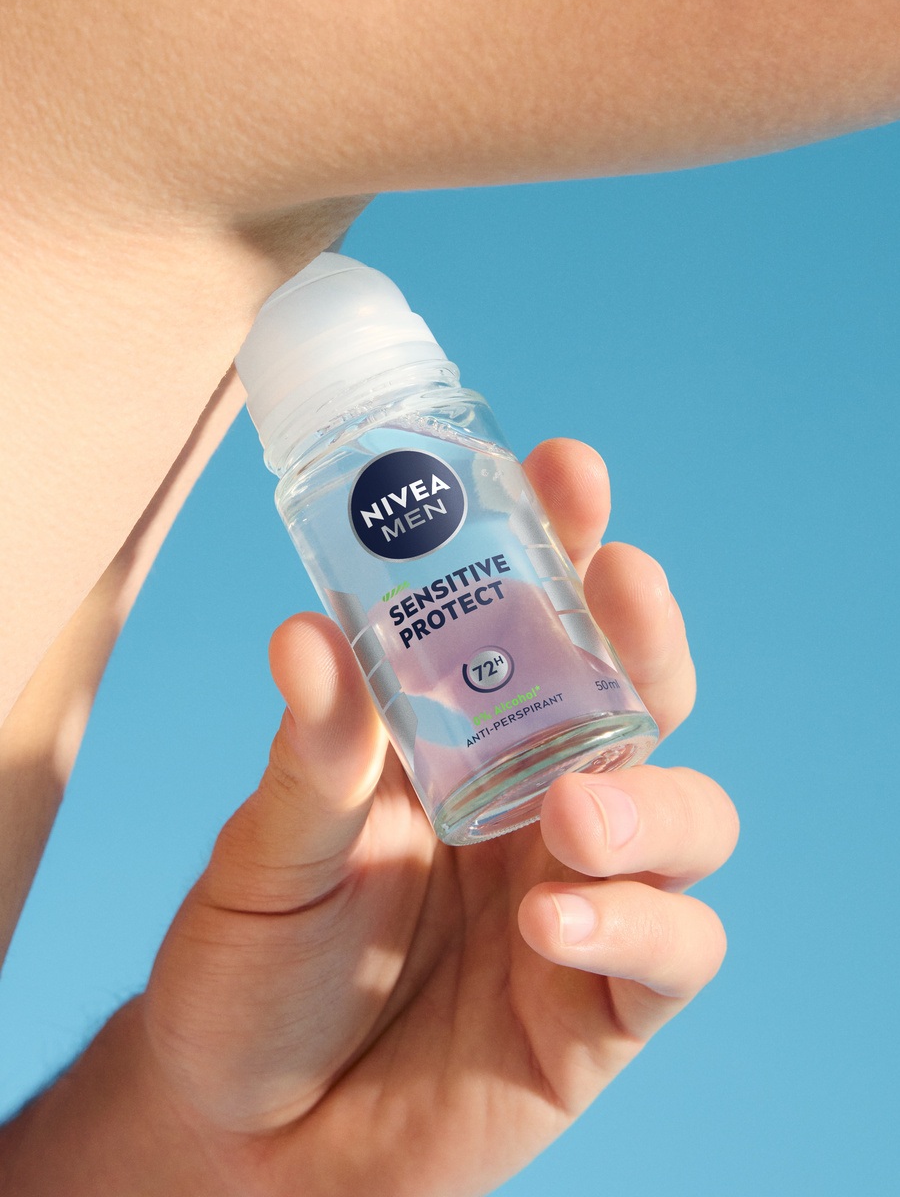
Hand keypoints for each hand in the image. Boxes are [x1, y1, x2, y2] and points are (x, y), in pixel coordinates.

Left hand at [140, 437, 737, 1196]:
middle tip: (621, 581)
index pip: (538, 625)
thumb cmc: (258, 974)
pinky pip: (674, 947)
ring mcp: (584, 897)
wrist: (252, 1138)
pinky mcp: (608, 1003)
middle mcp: (541, 804)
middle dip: (644, 632)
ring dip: (653, 798)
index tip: (564, 470)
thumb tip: (306, 637)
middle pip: (639, 696)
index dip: (563, 543)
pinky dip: (634, 927)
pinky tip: (551, 929)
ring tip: (573, 812)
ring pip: (691, 815)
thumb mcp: (267, 858)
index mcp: (465, 746)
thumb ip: (306, 763)